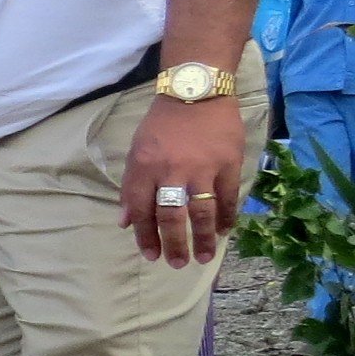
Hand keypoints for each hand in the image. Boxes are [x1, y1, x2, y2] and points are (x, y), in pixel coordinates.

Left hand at [120, 94, 245, 266]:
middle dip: (173, 244)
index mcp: (144, 166)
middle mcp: (171, 170)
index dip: (145, 235)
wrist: (196, 92)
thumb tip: (126, 222)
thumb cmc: (162, 123)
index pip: (141, 209)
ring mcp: (203, 168)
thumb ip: (132, 186)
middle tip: (176, 264)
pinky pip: (228, 198)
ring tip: (202, 257)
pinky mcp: (229, 163)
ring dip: (202, 239)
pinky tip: (223, 232)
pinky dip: (226, 218)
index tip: (150, 254)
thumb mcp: (136, 150)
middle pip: (171, 216)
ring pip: (202, 213)